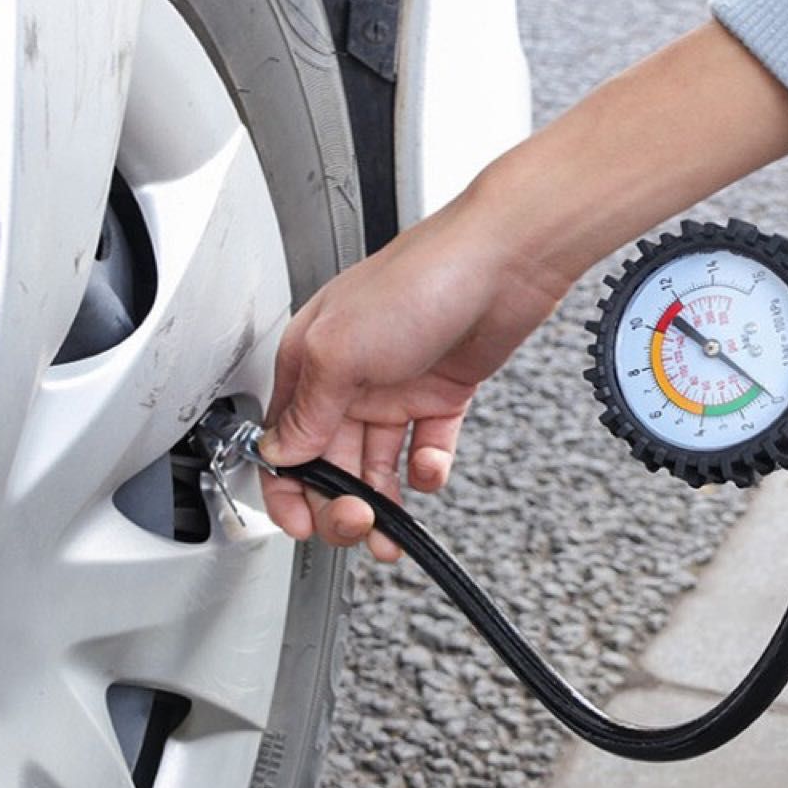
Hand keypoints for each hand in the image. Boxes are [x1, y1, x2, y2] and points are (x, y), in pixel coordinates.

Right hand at [258, 21, 787, 557]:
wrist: (506, 259)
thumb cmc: (422, 278)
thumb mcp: (342, 349)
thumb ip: (308, 411)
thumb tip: (280, 455)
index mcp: (311, 360)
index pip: (282, 441)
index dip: (287, 488)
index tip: (303, 524)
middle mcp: (350, 376)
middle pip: (329, 461)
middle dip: (339, 501)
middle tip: (357, 522)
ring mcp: (397, 385)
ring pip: (377, 462)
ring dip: (381, 501)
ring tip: (391, 528)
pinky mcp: (442, 392)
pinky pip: (427, 445)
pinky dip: (427, 467)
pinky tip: (429, 466)